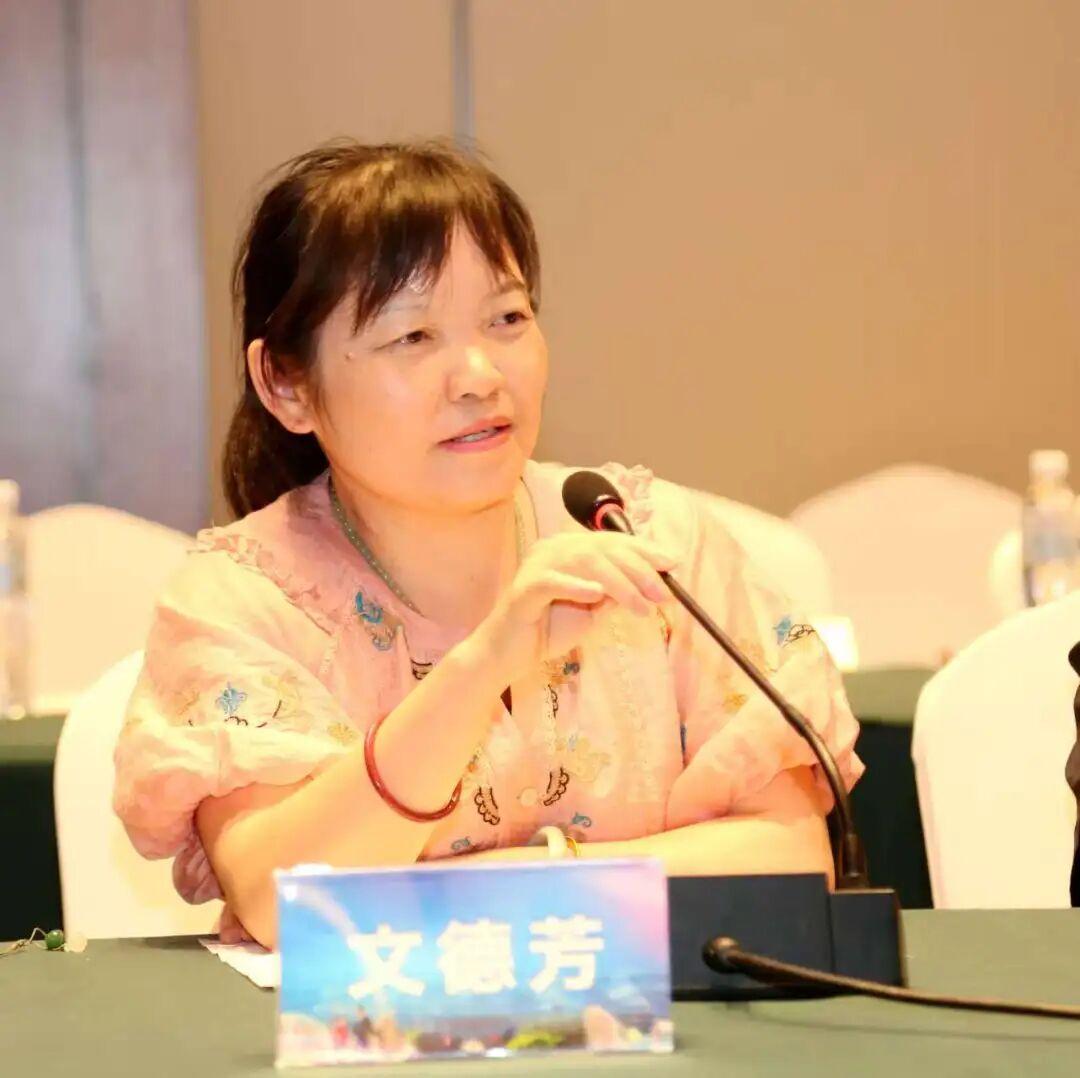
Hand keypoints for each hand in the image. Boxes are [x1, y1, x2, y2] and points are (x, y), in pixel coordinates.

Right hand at [468, 530, 677, 685]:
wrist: (509, 655)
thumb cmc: (548, 630)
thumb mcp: (593, 611)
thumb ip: (616, 594)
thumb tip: (653, 585)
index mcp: (570, 548)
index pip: (613, 541)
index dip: (645, 550)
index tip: (673, 564)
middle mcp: (553, 548)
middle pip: (603, 548)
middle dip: (639, 570)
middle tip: (664, 594)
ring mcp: (537, 565)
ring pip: (584, 562)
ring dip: (619, 584)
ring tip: (641, 606)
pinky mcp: (524, 588)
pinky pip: (552, 581)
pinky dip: (576, 585)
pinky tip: (597, 595)